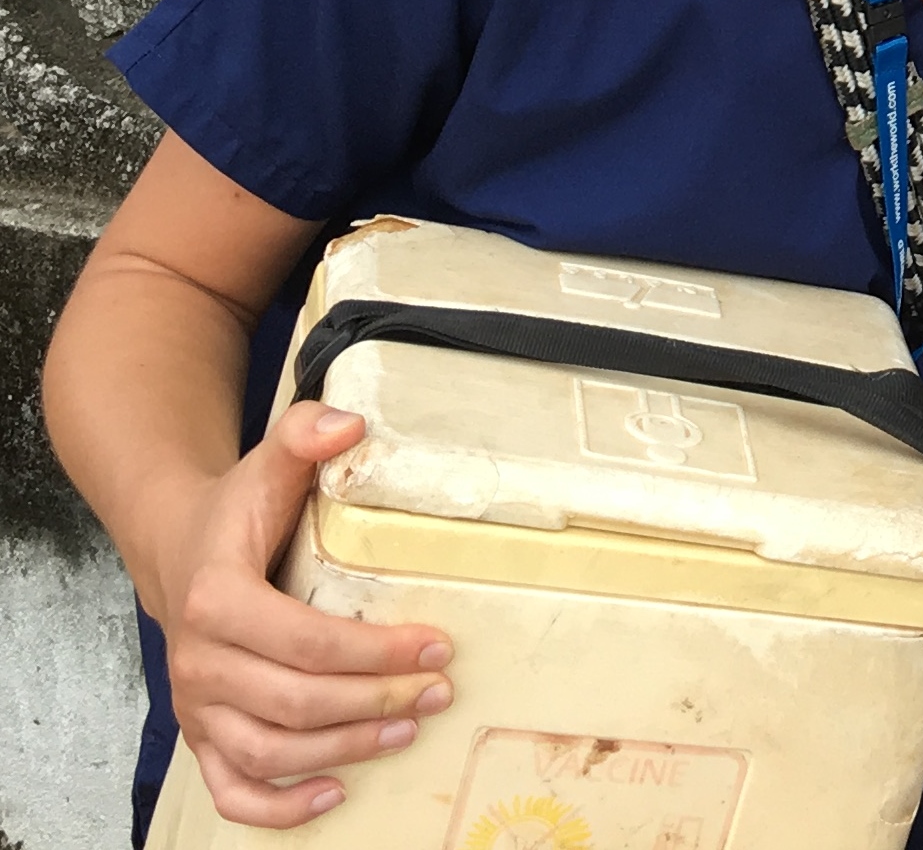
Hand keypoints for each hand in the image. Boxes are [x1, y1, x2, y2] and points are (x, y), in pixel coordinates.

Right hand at [153, 403, 454, 826]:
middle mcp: (199, 661)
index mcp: (216, 599)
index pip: (304, 640)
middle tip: (441, 690)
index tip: (436, 644)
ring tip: (409, 730)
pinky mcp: (202, 734)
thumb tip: (350, 424)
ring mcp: (198, 705)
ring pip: (270, 750)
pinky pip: (231, 788)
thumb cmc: (236, 513)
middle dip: (375, 701)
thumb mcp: (268, 464)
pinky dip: (279, 805)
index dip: (374, 652)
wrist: (175, 547)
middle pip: (295, 702)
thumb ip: (304, 435)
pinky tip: (335, 792)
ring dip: (345, 748)